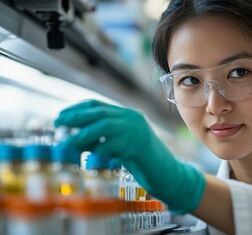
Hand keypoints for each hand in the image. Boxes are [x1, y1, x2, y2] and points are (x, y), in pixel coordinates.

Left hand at [54, 100, 205, 213]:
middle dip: (75, 118)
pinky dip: (95, 153)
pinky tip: (87, 159)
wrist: (167, 173)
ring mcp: (135, 132)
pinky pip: (109, 147)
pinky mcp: (136, 148)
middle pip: (98, 113)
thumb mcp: (122, 143)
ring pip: (102, 127)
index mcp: (128, 115)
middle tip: (58, 126)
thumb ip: (104, 137)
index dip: (77, 109)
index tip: (61, 116)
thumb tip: (73, 138)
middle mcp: (132, 119)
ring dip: (81, 136)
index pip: (97, 105)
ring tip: (65, 145)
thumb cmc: (142, 160)